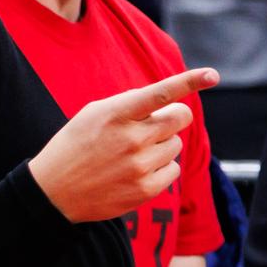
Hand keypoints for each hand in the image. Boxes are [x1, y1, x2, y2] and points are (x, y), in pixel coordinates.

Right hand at [27, 68, 213, 222]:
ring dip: (162, 145)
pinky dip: (161, 168)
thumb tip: (166, 103)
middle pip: (180, 118)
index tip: (213, 75)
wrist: (53, 192)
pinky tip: (138, 171)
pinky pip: (174, 169)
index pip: (160, 93)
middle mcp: (131, 138)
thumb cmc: (75, 146)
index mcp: (116, 113)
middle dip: (172, 117)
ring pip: (176, 144)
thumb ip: (129, 105)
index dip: (189, 82)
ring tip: (133, 154)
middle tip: (155, 125)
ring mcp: (140, 166)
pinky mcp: (146, 189)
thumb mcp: (93, 114)